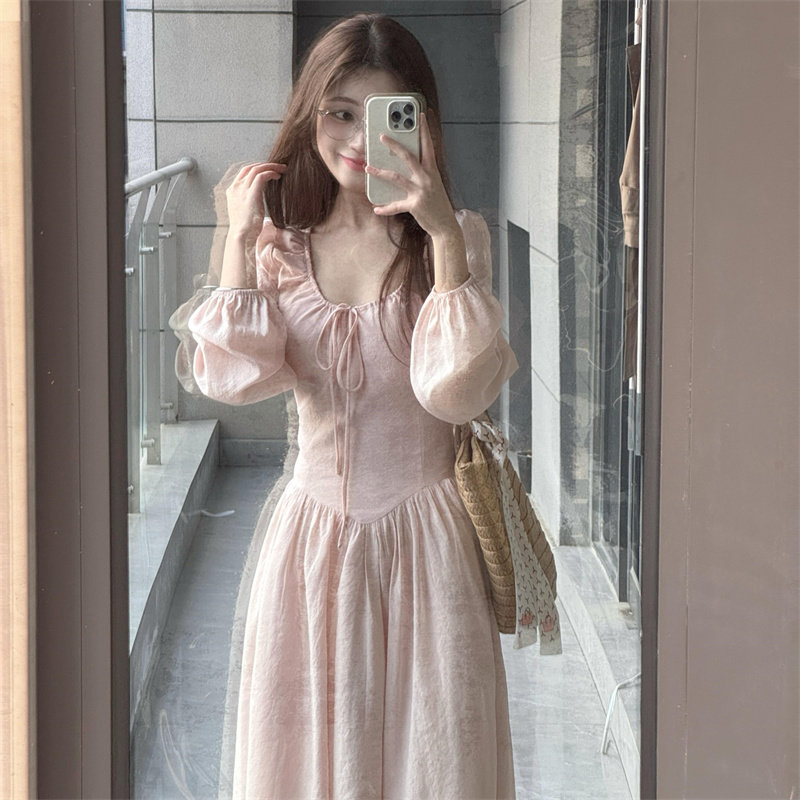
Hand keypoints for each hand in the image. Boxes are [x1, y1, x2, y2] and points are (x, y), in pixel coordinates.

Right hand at [225, 161, 285, 240]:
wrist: (241, 236)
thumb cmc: (246, 227)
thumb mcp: (246, 210)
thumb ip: (250, 200)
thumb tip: (259, 197)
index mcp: (232, 190)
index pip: (244, 171)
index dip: (258, 167)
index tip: (269, 169)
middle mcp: (236, 188)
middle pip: (250, 167)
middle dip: (266, 164)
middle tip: (279, 166)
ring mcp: (242, 190)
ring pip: (257, 169)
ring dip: (271, 167)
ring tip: (282, 169)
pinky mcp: (251, 194)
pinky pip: (261, 176)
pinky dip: (270, 173)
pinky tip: (278, 176)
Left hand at [366, 113, 459, 238]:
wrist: (445, 226)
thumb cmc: (437, 205)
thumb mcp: (433, 186)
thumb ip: (422, 175)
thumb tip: (406, 166)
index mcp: (432, 171)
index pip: (429, 146)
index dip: (424, 130)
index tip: (420, 116)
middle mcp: (427, 178)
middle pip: (408, 157)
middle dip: (394, 146)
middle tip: (381, 137)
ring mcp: (421, 191)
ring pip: (397, 178)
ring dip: (380, 172)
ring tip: (367, 168)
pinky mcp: (415, 205)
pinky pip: (396, 205)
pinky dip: (386, 208)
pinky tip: (377, 209)